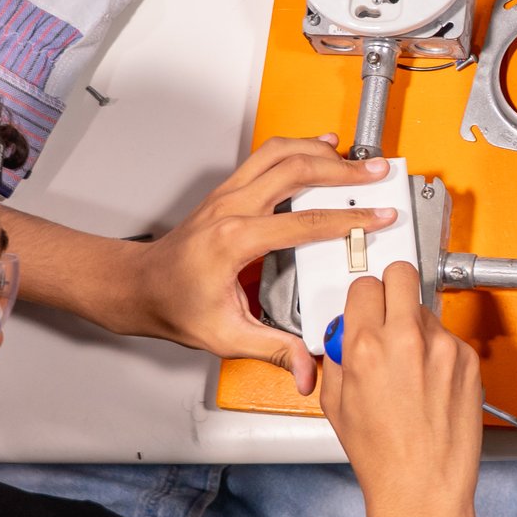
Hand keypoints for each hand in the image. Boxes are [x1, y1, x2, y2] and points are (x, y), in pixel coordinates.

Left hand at [131, 135, 396, 393]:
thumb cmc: (173, 305)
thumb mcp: (225, 336)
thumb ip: (274, 349)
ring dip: (319, 150)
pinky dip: (296, 148)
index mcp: (234, 241)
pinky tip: (318, 150)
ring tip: (353, 158)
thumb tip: (306, 368)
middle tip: (376, 172)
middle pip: (294, 170)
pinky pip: (265, 156)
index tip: (377, 216)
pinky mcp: (228, 191)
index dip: (347, 220)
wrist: (139, 287)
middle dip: (342, 169)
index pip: (304, 223)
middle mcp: (230, 208)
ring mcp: (227, 195)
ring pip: (278, 152)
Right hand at [320, 264, 482, 516]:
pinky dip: (438, 352)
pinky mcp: (468, 360)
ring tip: (409, 365)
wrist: (423, 485)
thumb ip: (337, 358)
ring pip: (426, 309)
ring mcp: (444, 348)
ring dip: (416, 326)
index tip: (364, 307)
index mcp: (366, 347)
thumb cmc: (382, 456)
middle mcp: (407, 340)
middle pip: (402, 274)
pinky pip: (448, 338)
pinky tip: (429, 382)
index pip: (365, 285)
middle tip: (388, 308)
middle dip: (391, 287)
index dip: (362, 297)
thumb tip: (343, 336)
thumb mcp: (336, 404)